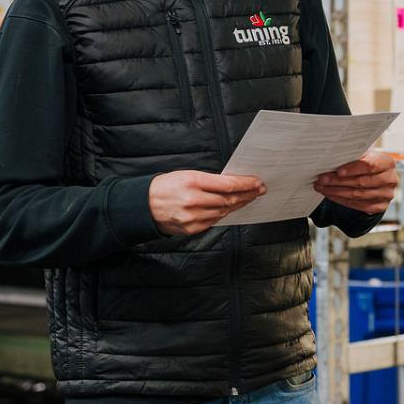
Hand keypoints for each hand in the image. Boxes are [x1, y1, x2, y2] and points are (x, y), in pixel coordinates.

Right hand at [150, 170, 265, 235]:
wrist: (144, 206)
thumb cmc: (166, 186)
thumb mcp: (186, 175)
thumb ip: (209, 180)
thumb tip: (233, 184)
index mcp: (193, 182)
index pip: (227, 184)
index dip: (245, 184)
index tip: (257, 182)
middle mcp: (194, 201)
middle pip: (229, 199)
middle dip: (247, 194)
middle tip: (259, 190)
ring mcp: (193, 217)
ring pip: (224, 211)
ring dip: (239, 204)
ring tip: (249, 198)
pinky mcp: (192, 229)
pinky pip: (214, 221)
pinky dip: (225, 213)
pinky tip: (232, 207)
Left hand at [313, 150, 396, 215]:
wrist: (377, 178)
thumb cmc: (367, 164)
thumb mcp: (364, 156)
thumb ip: (353, 156)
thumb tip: (331, 157)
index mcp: (388, 162)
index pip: (370, 165)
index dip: (353, 169)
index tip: (337, 171)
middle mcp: (390, 179)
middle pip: (362, 182)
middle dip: (339, 181)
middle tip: (322, 180)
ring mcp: (386, 195)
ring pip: (358, 195)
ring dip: (337, 192)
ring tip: (322, 187)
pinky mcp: (380, 207)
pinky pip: (358, 205)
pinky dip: (342, 200)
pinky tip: (331, 195)